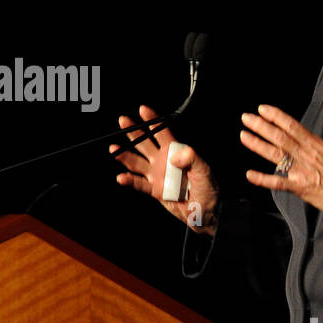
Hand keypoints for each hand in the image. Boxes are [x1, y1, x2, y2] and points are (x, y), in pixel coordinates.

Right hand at [110, 104, 219, 233]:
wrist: (206, 212)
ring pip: (138, 162)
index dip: (152, 121)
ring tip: (114, 149)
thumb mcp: (205, 171)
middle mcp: (163, 161)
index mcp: (175, 152)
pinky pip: (140, 184)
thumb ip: (191, 159)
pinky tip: (121, 177)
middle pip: (145, 143)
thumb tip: (174, 156)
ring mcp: (157, 175)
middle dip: (134, 132)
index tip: (143, 110)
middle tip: (123, 121)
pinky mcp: (155, 190)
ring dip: (125, 155)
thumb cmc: (208, 190)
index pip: (162, 133)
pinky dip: (129, 181)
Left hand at [240, 105, 322, 226]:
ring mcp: (302, 170)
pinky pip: (278, 182)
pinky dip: (262, 179)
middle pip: (280, 136)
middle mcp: (307, 154)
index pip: (293, 126)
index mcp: (316, 145)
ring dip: (257, 144)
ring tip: (243, 135)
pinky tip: (249, 174)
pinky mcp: (300, 187)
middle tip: (246, 118)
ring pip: (276, 154)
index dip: (276, 116)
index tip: (263, 109)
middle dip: (261, 126)